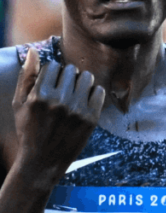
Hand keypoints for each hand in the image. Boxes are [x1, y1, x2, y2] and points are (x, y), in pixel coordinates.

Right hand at [10, 48, 105, 186]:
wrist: (42, 161)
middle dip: (67, 76)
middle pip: (71, 69)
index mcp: (39, 96)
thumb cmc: (28, 129)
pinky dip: (92, 93)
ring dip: (81, 81)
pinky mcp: (91, 118)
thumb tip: (33, 51)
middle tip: (64, 88)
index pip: (53, 66)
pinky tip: (84, 101)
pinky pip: (98, 91)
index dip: (52, 73)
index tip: (51, 83)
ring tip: (75, 92)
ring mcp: (76, 110)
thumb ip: (26, 77)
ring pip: (87, 77)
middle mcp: (58, 102)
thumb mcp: (19, 104)